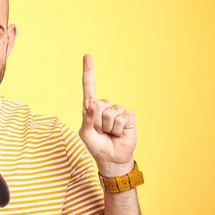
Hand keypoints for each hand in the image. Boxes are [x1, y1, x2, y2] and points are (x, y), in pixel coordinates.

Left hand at [79, 54, 136, 176]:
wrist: (112, 159)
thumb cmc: (96, 146)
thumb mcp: (85, 134)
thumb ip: (87, 118)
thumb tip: (93, 103)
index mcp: (91, 109)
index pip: (89, 87)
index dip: (88, 72)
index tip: (87, 55)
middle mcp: (104, 106)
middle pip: (99, 104)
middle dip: (97, 121)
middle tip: (100, 131)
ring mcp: (117, 111)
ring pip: (110, 112)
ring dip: (107, 127)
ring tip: (109, 133)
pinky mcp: (128, 116)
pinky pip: (121, 117)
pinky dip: (117, 128)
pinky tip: (118, 133)